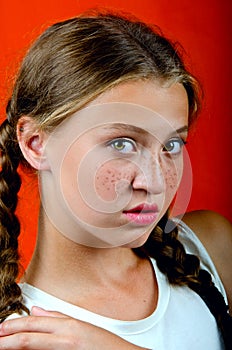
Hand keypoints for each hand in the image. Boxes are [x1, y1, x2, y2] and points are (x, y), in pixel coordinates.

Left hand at [0, 307, 147, 348]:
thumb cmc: (105, 345)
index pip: (34, 323)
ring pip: (34, 346)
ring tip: (2, 345)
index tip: (0, 329)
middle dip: (8, 338)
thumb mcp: (81, 326)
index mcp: (68, 325)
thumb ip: (57, 318)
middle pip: (29, 336)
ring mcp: (66, 348)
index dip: (14, 326)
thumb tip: (36, 310)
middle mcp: (66, 336)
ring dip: (15, 345)